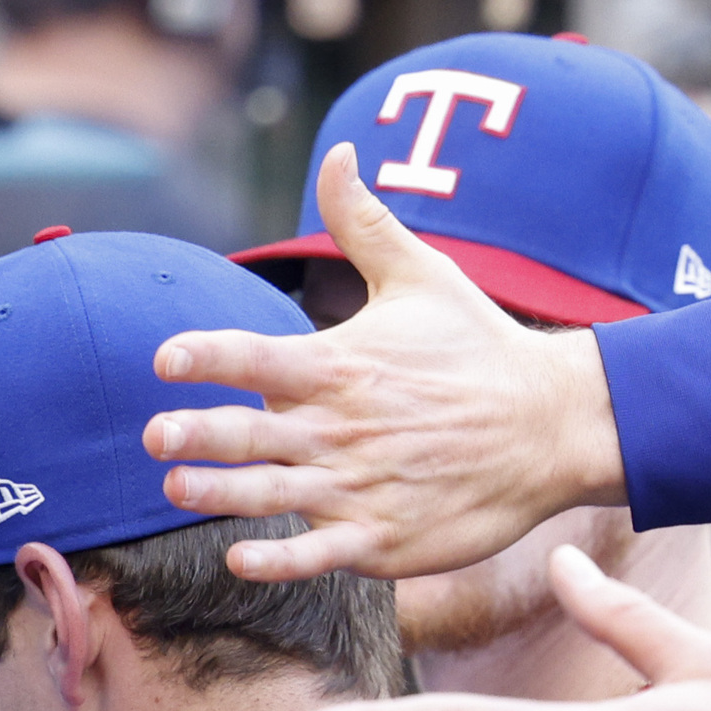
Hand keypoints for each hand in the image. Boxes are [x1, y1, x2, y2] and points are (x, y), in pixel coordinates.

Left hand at [142, 145, 625, 580]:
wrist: (557, 426)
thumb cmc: (478, 348)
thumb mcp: (424, 276)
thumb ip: (364, 222)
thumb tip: (339, 152)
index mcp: (342, 365)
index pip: (257, 357)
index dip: (208, 355)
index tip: (165, 358)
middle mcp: (343, 427)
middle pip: (252, 432)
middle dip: (198, 434)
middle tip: (154, 436)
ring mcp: (361, 486)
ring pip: (271, 494)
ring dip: (218, 493)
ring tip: (175, 486)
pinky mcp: (382, 538)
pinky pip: (317, 553)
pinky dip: (278, 559)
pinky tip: (238, 557)